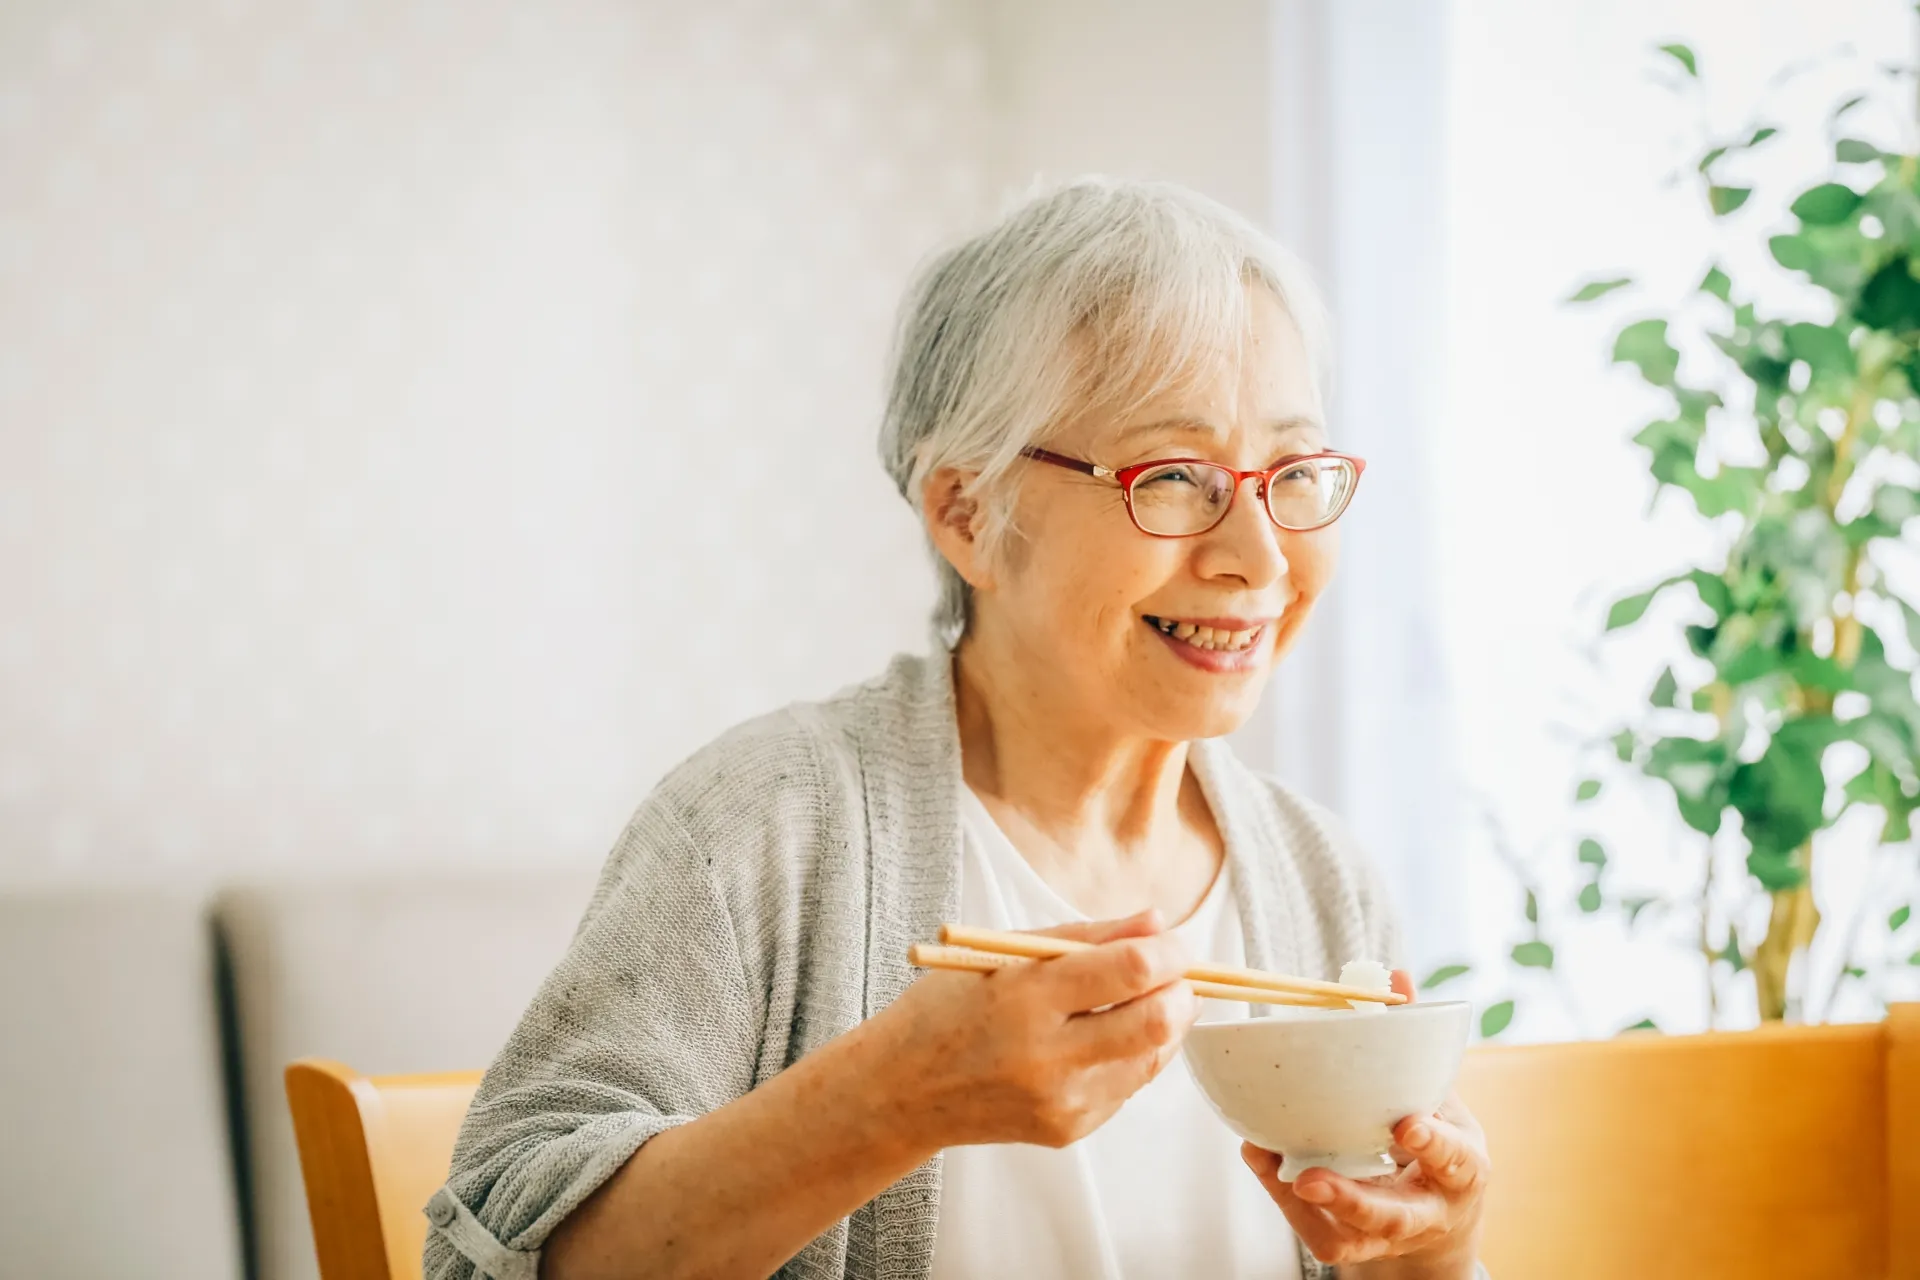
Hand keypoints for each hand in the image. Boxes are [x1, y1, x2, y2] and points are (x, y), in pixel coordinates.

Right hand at [869, 908, 1200, 1151]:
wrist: (904, 1088)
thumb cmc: (951, 1006)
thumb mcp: (1008, 952)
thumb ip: (1089, 936)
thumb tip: (1159, 924)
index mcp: (1026, 996)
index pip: (1129, 971)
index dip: (1170, 952)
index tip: (1177, 943)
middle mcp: (1047, 1055)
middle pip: (1157, 1023)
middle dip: (1184, 991)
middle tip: (1177, 974)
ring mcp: (1061, 1100)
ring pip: (1153, 1058)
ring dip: (1164, 1023)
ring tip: (1141, 1000)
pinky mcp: (1069, 1129)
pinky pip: (1128, 1086)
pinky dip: (1131, 1055)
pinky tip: (1103, 1037)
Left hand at [1241, 970, 1488, 1276]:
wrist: (1441, 1220)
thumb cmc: (1437, 1145)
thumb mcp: (1441, 1099)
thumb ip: (1419, 1042)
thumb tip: (1395, 974)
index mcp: (1462, 1169)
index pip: (1456, 1161)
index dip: (1435, 1146)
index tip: (1408, 1125)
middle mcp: (1428, 1211)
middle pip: (1393, 1218)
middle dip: (1352, 1199)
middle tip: (1310, 1176)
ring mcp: (1389, 1237)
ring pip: (1349, 1237)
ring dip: (1302, 1204)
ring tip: (1269, 1163)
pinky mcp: (1354, 1247)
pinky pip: (1319, 1234)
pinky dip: (1285, 1201)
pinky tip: (1262, 1158)